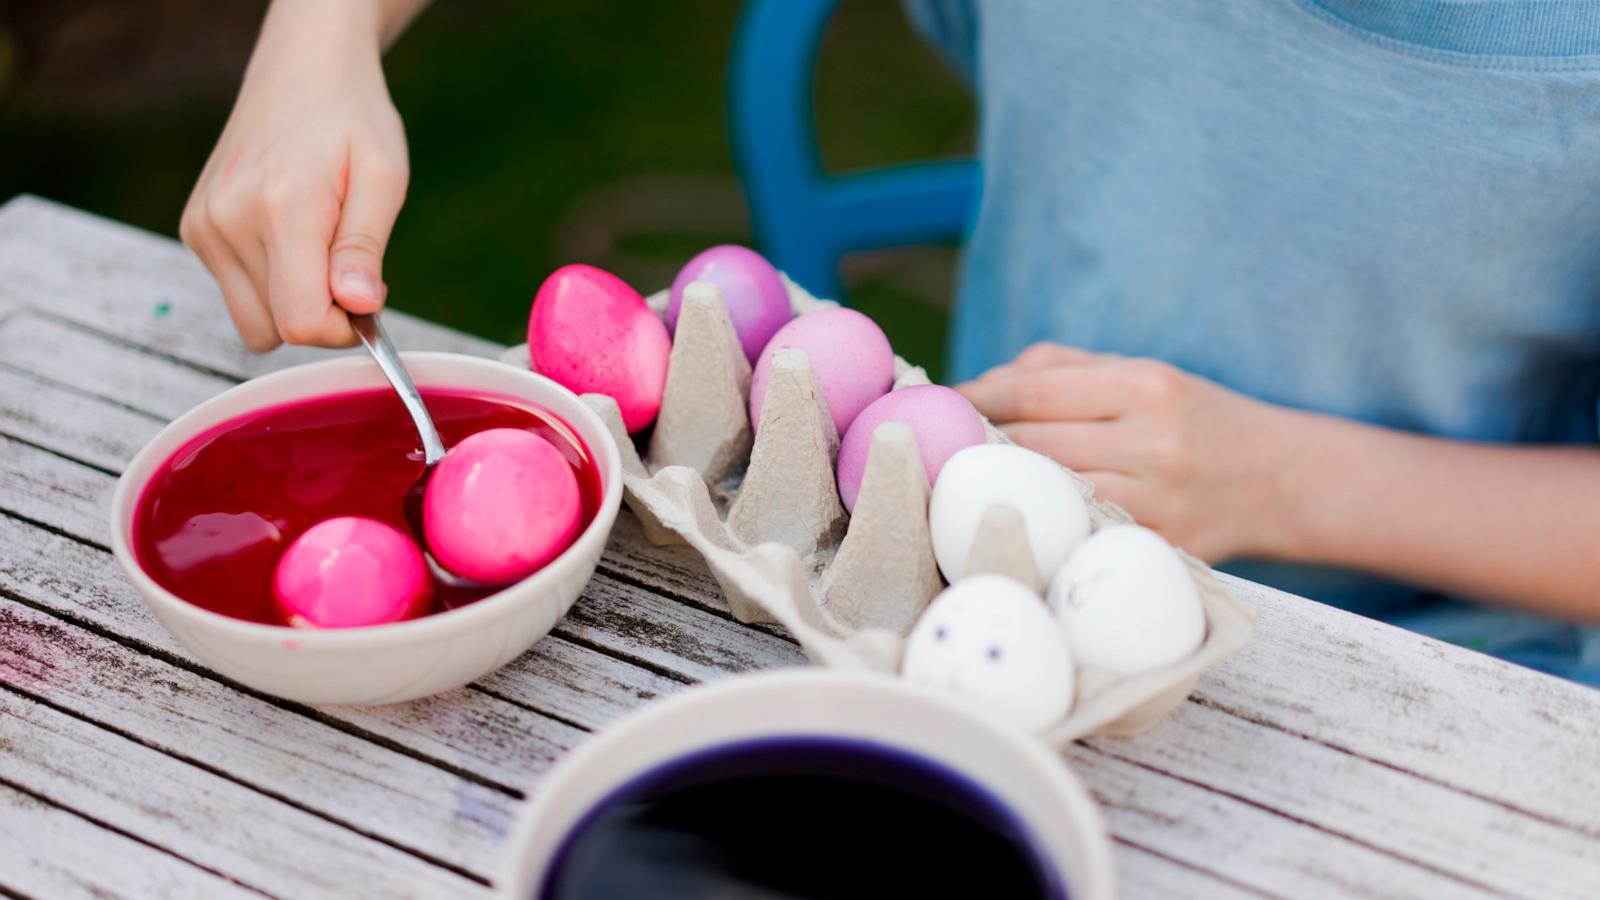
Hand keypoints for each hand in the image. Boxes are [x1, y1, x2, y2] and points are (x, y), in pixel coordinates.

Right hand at [180, 0, 408, 350]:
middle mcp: (228, 221)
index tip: (366, 298)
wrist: (301, 71)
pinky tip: (290, 236)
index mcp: (280, 208)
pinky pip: (238, 294)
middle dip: (321, 316)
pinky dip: (270, 283)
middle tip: (349, 266)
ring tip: (319, 246)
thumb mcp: (383, 178)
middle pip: (277, 329)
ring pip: (254, 320)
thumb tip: (358, 306)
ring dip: (293, 302)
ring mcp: (203, 226)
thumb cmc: (352, 120)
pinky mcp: (194, 229)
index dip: (341, 328)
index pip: (300, 321)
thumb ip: (365, 248)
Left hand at [957, 343, 1294, 561]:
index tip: (937, 407)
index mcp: (1146, 385)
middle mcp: (1153, 442)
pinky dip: (1045, 526)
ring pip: (1049, 496)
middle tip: (938, 451)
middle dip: (978, 447)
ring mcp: (1157, 503)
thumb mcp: (1140, 371)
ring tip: (967, 484)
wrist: (1283, 481)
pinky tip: (1018, 520)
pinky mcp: (1158, 550)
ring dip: (1003, 490)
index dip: (973, 401)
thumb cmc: (1195, 418)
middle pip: (1032, 446)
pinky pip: (1081, 536)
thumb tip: (978, 386)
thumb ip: (1057, 368)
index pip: (1032, 391)